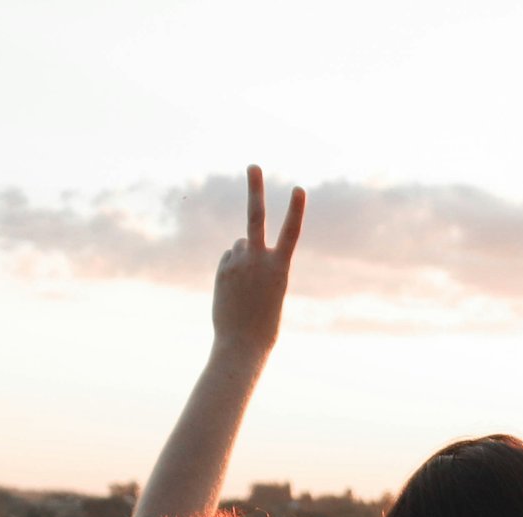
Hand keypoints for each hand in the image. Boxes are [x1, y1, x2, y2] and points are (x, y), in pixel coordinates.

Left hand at [213, 164, 304, 360]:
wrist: (242, 344)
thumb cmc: (265, 324)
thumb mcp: (271, 290)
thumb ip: (260, 263)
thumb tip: (237, 242)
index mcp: (280, 268)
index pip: (291, 233)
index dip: (296, 210)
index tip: (299, 188)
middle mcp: (258, 260)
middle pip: (256, 216)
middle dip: (255, 189)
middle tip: (253, 165)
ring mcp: (238, 262)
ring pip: (241, 244)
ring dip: (244, 256)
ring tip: (247, 286)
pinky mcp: (223, 269)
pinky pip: (230, 258)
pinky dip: (232, 268)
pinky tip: (235, 290)